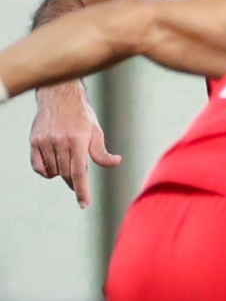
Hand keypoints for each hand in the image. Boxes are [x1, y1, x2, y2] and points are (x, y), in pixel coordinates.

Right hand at [29, 84, 117, 207]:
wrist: (58, 96)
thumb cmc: (81, 115)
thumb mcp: (96, 131)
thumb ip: (101, 152)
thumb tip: (116, 162)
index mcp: (77, 140)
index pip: (79, 172)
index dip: (82, 190)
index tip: (84, 204)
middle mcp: (59, 141)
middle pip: (67, 174)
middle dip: (75, 183)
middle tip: (79, 184)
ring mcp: (44, 141)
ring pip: (53, 171)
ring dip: (61, 175)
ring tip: (68, 164)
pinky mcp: (34, 141)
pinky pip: (38, 166)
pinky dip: (46, 172)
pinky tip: (53, 168)